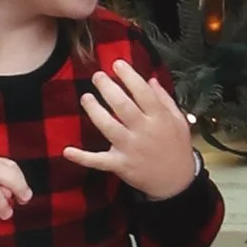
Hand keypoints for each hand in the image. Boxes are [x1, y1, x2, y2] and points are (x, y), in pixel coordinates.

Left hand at [64, 59, 199, 199]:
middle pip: (123, 106)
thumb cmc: (177, 147)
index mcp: (159, 118)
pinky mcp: (120, 165)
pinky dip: (82, 158)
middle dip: (108, 89)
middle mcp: (144, 131)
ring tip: (86, 98)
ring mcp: (130, 149)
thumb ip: (164, 99)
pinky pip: (98, 161)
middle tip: (97, 76)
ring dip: (95, 111)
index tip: (117, 64)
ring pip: (108, 127)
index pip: (143, 93)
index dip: (129, 76)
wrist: (176, 181)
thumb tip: (150, 79)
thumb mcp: (178, 120)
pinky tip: (67, 151)